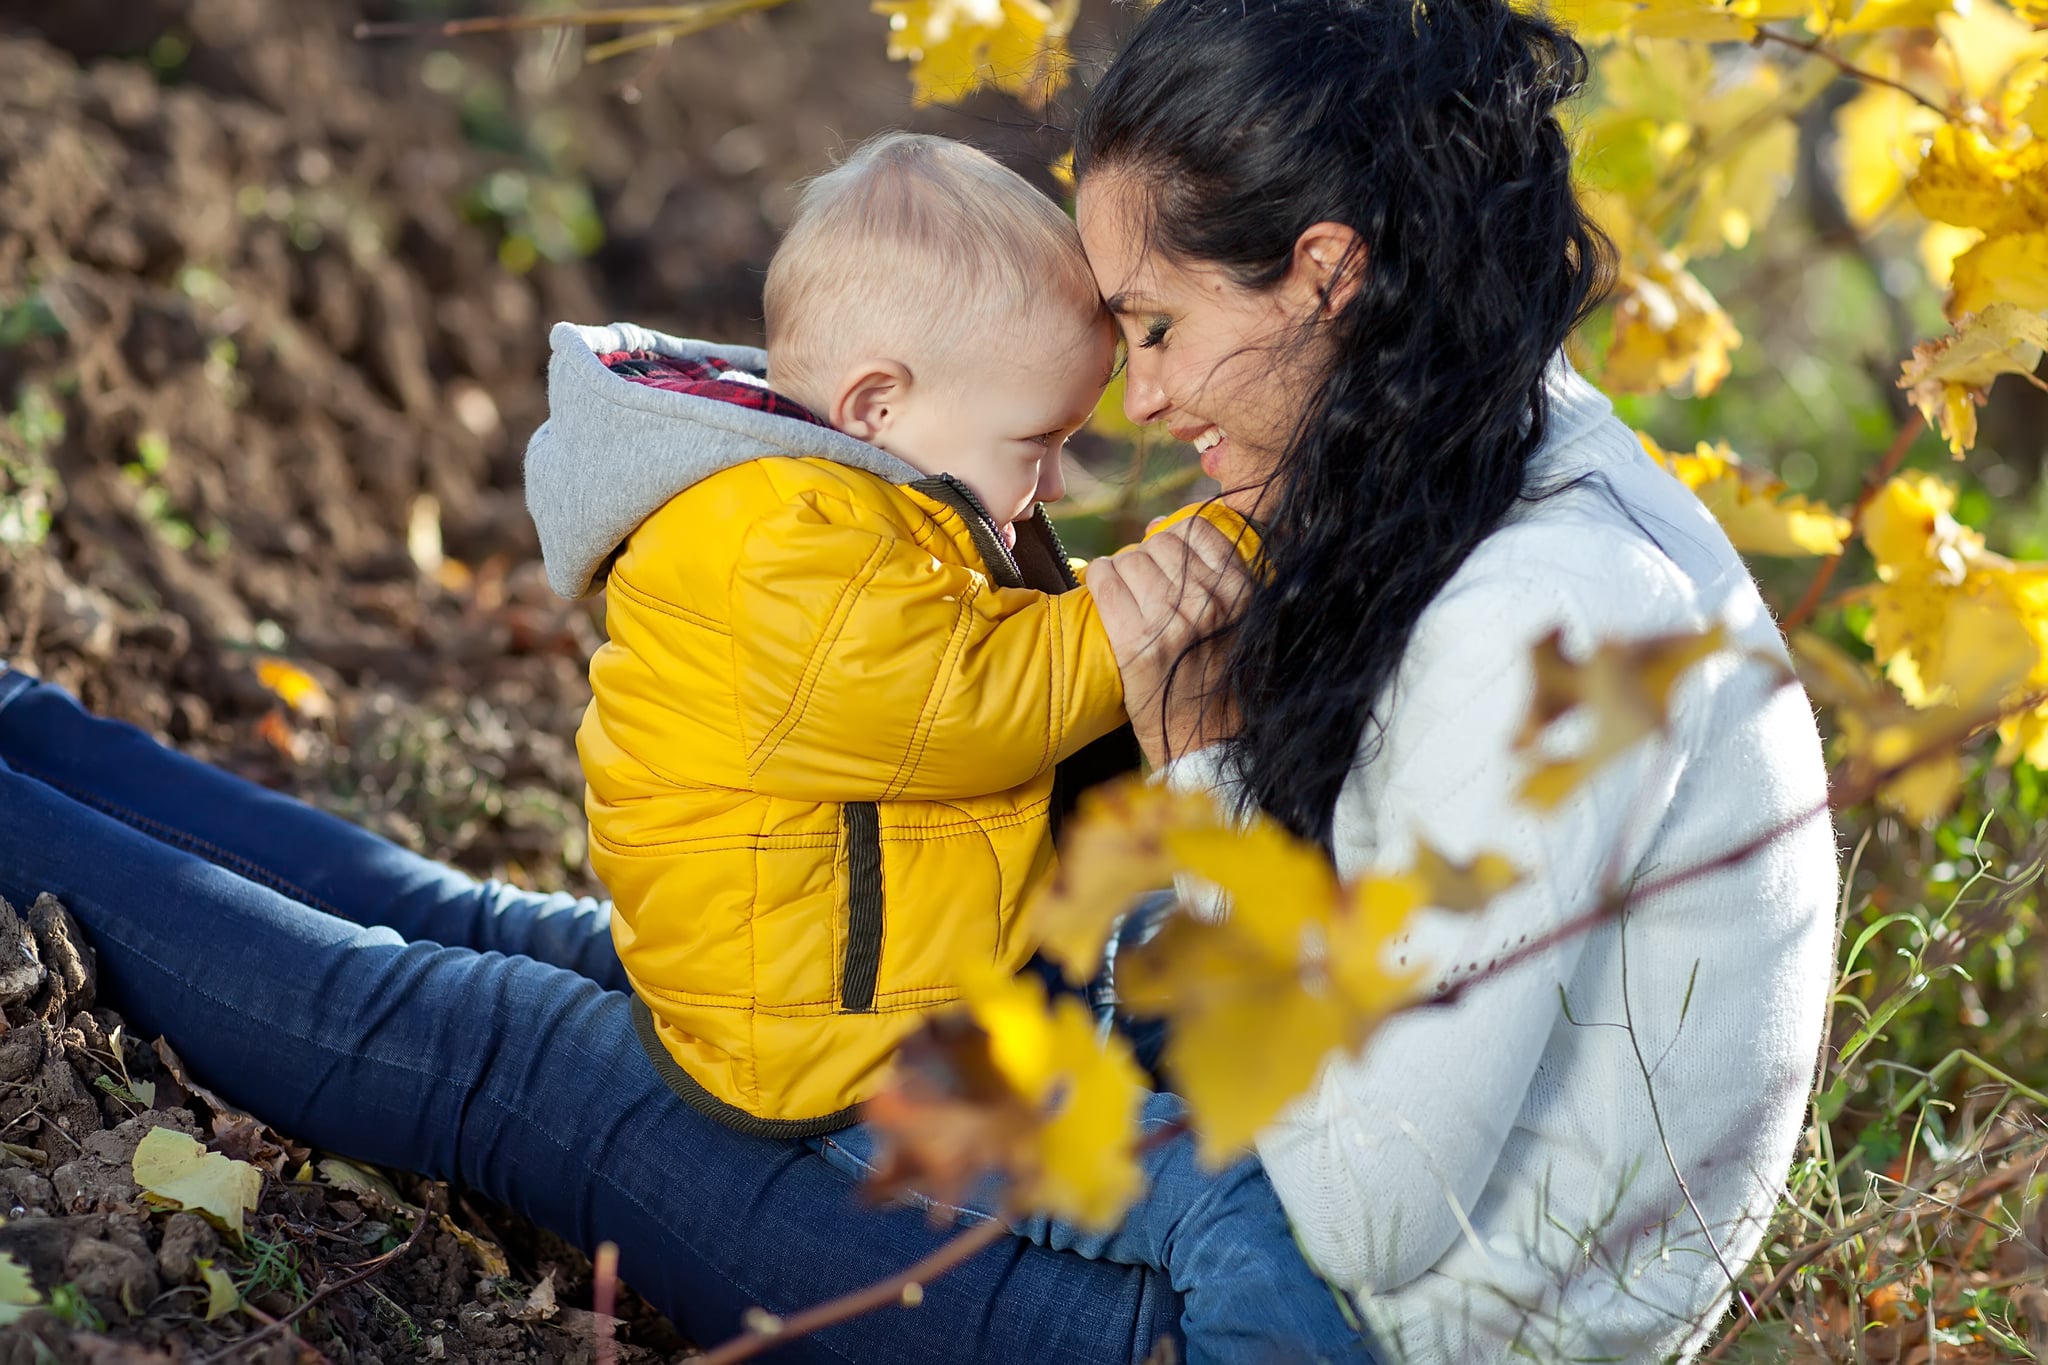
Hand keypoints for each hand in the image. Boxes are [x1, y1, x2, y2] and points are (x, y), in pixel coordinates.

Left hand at [1088, 516, 1252, 766]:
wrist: (1206, 738)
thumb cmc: (1218, 673)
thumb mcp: (1237, 618)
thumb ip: (1212, 571)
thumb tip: (1156, 524)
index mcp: (1241, 591)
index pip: (1198, 530)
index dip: (1175, 540)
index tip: (1168, 562)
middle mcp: (1210, 602)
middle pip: (1159, 543)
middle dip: (1146, 559)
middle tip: (1145, 587)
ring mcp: (1172, 621)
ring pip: (1130, 559)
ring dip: (1121, 571)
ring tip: (1126, 595)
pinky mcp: (1136, 641)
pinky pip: (1104, 579)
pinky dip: (1098, 580)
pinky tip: (1104, 594)